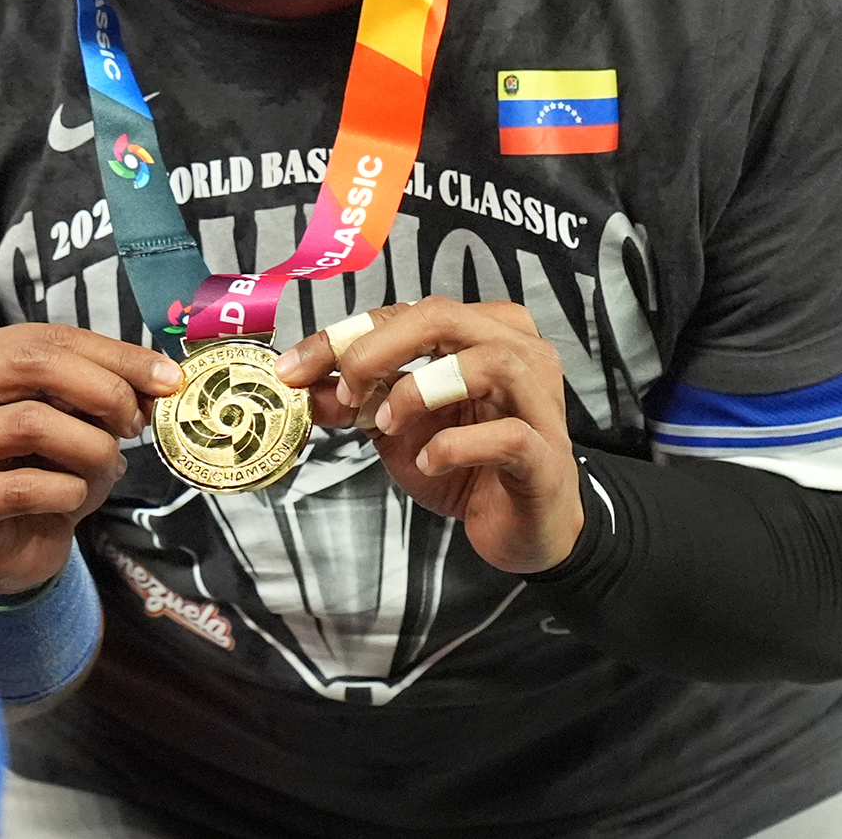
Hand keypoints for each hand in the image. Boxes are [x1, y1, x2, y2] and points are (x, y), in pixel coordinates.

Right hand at [0, 325, 185, 594]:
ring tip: (107, 466)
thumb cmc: (35, 468)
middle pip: (33, 364)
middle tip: (136, 423)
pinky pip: (27, 487)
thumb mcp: (67, 416)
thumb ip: (98, 387)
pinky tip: (72, 498)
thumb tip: (159, 377)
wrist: (4, 545)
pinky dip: (69, 492)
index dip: (115, 355)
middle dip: (104, 390)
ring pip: (32, 423)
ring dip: (92, 447)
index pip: (46, 337)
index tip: (167, 378)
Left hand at [277, 297, 582, 572]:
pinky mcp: (547, 454)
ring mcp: (540, 401)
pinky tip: (430, 461)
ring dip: (420, 390)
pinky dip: (455, 445)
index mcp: (480, 330)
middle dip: (377, 350)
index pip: (403, 313)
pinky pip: (508, 435)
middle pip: (443, 316)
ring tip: (387, 425)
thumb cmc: (466, 465)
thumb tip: (297, 382)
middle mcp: (519, 352)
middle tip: (345, 391)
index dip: (342, 336)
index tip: (294, 368)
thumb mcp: (394, 428)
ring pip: (488, 362)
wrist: (520, 527)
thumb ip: (350, 400)